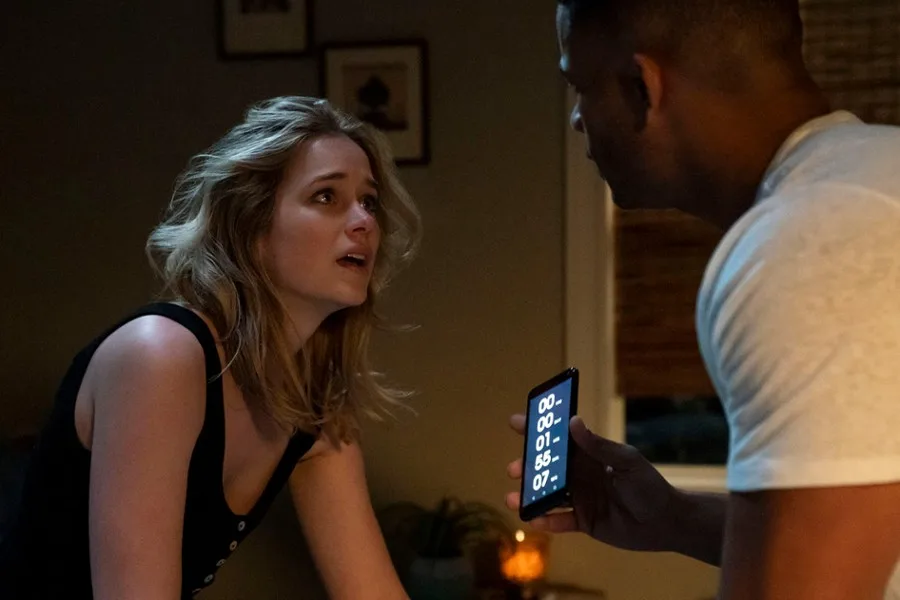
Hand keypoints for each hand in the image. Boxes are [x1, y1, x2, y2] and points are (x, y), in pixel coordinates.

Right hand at [505, 414, 679, 551]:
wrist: (665, 522)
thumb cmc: (649, 486)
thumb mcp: (627, 461)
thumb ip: (599, 445)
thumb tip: (573, 421)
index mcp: (590, 456)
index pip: (560, 439)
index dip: (539, 430)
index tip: (516, 423)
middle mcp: (580, 475)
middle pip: (547, 468)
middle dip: (527, 467)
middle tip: (514, 468)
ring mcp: (580, 499)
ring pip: (548, 495)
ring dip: (530, 495)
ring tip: (512, 498)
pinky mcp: (584, 521)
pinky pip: (559, 521)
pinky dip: (545, 520)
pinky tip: (532, 519)